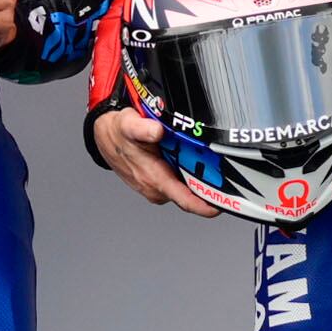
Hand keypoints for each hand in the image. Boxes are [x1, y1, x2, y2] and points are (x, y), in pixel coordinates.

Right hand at [91, 103, 217, 216]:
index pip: (185, 200)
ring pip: (186, 188)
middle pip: (191, 194)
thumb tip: (156, 131)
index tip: (223, 205)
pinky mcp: (159, 183)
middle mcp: (156, 188)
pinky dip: (188, 173)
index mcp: (154, 179)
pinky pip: (179, 183)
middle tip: (226, 170)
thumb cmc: (118, 133)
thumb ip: (143, 129)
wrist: (105, 136)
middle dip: (208, 185)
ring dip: (198, 177)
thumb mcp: (128, 125)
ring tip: (210, 160)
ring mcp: (158, 187)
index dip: (206, 205)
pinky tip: (193, 159)